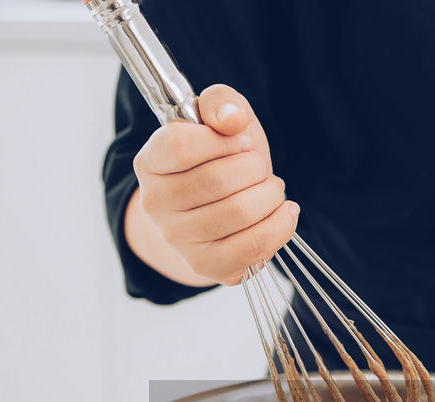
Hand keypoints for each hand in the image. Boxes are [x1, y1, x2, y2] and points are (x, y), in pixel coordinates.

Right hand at [131, 84, 298, 285]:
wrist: (219, 209)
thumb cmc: (221, 160)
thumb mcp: (219, 120)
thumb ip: (221, 102)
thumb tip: (232, 120)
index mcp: (150, 162)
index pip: (180, 146)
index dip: (222, 140)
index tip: (242, 140)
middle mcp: (155, 205)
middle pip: (217, 180)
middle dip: (255, 168)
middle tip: (260, 168)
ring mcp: (179, 240)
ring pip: (239, 212)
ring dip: (271, 194)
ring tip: (271, 189)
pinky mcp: (207, 266)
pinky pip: (253, 246)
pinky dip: (281, 225)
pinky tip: (284, 211)